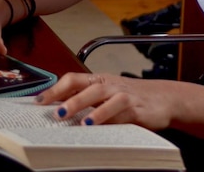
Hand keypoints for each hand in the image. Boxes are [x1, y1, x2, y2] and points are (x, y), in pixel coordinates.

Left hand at [35, 72, 179, 129]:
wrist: (165, 99)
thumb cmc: (132, 100)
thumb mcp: (109, 98)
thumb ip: (89, 102)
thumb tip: (58, 111)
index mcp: (99, 80)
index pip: (73, 79)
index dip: (55, 89)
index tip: (38, 101)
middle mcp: (109, 84)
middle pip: (83, 84)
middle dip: (63, 96)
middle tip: (49, 110)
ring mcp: (122, 93)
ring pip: (98, 94)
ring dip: (80, 104)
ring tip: (64, 116)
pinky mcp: (135, 106)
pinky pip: (117, 109)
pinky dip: (103, 116)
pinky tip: (93, 124)